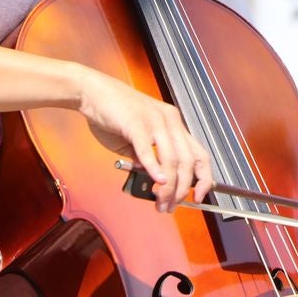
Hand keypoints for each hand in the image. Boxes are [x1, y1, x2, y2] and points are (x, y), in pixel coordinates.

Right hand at [76, 67, 213, 211]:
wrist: (93, 92)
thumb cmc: (113, 114)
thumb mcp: (138, 138)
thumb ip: (148, 157)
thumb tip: (156, 179)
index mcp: (173, 123)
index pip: (199, 154)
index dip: (204, 178)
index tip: (200, 197)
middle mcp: (170, 120)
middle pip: (188, 161)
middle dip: (182, 190)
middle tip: (171, 205)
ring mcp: (154, 121)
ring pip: (172, 159)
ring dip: (168, 186)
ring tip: (160, 201)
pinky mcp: (136, 123)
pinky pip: (148, 149)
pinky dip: (154, 168)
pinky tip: (155, 181)